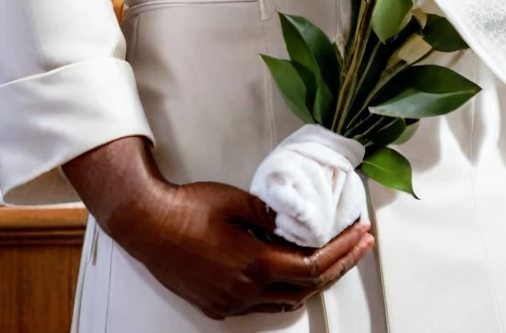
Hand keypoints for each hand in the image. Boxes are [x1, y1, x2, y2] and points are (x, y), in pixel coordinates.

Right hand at [64, 137, 373, 320]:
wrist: (146, 223)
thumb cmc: (186, 209)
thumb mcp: (237, 200)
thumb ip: (273, 213)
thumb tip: (299, 219)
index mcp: (253, 265)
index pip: (313, 268)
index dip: (343, 252)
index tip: (359, 235)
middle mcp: (244, 292)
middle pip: (306, 289)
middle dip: (338, 265)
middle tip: (356, 244)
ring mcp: (230, 303)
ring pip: (285, 301)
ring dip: (312, 280)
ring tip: (330, 255)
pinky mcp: (218, 304)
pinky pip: (262, 304)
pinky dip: (284, 288)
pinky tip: (288, 268)